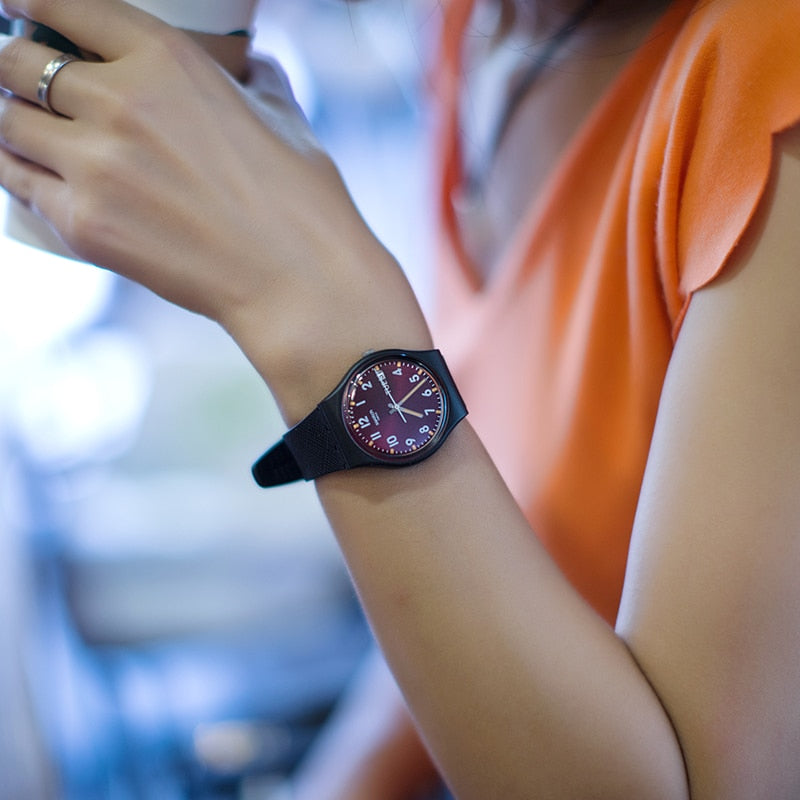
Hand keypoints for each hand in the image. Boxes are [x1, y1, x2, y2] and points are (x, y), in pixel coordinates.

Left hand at [0, 0, 430, 420]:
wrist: (299, 280)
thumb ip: (253, 77)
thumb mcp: (283, 114)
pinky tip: (34, 174)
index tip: (22, 14)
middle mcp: (118, 102)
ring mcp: (95, 166)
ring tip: (35, 134)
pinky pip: (18, 184)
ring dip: (16, 123)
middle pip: (17, 63)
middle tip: (30, 85)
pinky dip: (20, 174)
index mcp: (165, 59)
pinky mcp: (84, 225)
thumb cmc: (300, 200)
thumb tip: (248, 66)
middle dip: (16, 68)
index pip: (60, 4)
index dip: (30, 6)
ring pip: (7, 123)